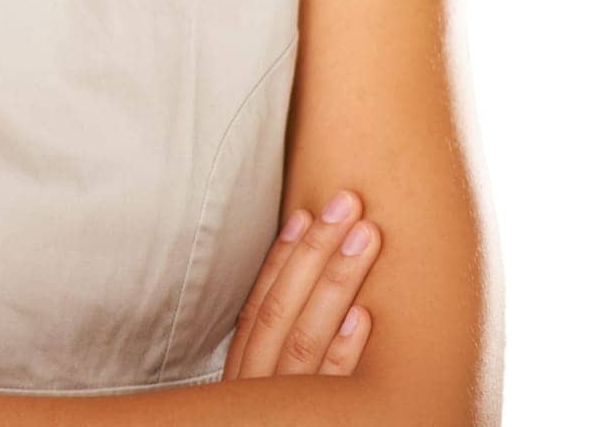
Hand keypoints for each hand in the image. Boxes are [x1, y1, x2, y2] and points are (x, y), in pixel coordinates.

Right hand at [221, 188, 379, 378]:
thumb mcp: (260, 392)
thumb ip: (275, 352)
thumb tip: (304, 283)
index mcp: (244, 372)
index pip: (259, 305)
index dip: (281, 257)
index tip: (305, 213)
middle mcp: (258, 386)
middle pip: (281, 310)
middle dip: (314, 251)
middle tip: (348, 204)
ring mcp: (283, 408)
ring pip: (304, 339)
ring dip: (335, 282)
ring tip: (366, 236)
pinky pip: (329, 390)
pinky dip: (342, 352)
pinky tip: (363, 317)